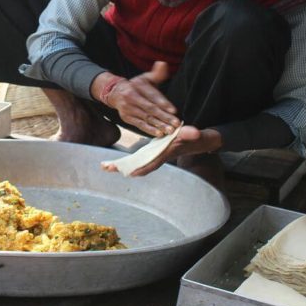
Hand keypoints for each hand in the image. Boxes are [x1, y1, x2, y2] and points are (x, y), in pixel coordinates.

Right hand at [94, 62, 180, 136]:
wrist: (115, 93)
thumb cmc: (136, 86)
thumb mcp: (145, 78)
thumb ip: (156, 73)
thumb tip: (163, 64)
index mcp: (137, 85)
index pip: (152, 95)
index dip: (163, 103)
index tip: (174, 110)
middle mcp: (131, 96)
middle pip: (150, 108)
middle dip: (164, 117)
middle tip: (176, 123)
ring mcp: (127, 108)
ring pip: (146, 117)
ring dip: (159, 125)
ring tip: (170, 130)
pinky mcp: (126, 117)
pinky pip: (139, 124)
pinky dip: (149, 130)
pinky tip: (159, 133)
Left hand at [104, 126, 221, 176]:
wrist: (200, 141)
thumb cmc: (199, 139)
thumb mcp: (196, 135)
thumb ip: (193, 134)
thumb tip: (194, 132)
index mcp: (167, 152)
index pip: (152, 161)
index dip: (141, 166)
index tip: (129, 172)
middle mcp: (159, 156)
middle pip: (139, 164)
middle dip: (124, 167)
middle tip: (105, 167)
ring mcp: (156, 155)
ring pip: (136, 162)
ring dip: (122, 165)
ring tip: (105, 166)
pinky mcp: (154, 151)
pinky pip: (138, 158)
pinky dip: (128, 161)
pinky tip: (118, 163)